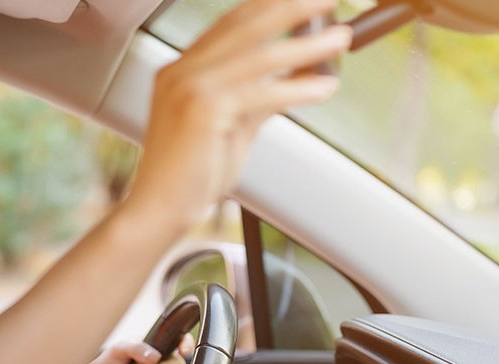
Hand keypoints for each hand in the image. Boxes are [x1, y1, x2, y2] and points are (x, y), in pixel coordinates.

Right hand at [122, 0, 351, 229]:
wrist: (159, 209)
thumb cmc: (188, 176)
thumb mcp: (231, 126)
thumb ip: (260, 98)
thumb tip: (298, 76)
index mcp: (180, 70)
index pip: (231, 23)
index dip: (270, 6)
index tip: (304, 2)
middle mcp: (180, 72)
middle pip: (245, 25)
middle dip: (292, 7)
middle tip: (329, 1)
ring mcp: (188, 88)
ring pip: (259, 54)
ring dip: (306, 45)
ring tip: (338, 39)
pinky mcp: (203, 110)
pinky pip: (262, 91)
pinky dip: (298, 87)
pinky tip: (322, 87)